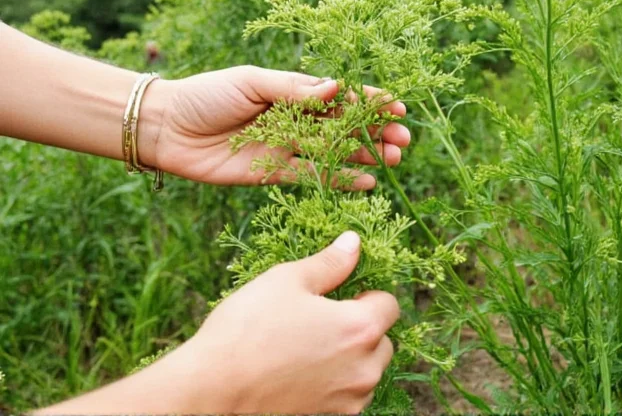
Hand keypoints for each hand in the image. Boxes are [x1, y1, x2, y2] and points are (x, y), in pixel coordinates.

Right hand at [36, 232, 398, 414]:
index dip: (366, 295)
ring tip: (306, 348)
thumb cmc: (247, 330)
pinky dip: (333, 385)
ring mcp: (348, 402)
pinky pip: (346, 398)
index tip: (339, 296)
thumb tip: (353, 243)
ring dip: (350, 359)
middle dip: (361, 329)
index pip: (390, 305)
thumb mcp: (287, 281)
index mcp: (360, 328)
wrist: (210, 390)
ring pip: (366, 372)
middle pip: (383, 341)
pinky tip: (299, 373)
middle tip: (320, 321)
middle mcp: (364, 369)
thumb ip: (329, 263)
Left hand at [138, 66, 410, 187]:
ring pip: (336, 152)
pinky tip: (366, 183)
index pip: (339, 95)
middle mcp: (295, 118)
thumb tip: (336, 88)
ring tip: (393, 160)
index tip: (397, 106)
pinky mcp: (274, 173)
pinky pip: (314, 177)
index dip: (369, 100)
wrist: (167, 128)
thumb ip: (293, 90)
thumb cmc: (207, 95)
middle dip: (376, 131)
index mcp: (292, 90)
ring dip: (365, 155)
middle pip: (345, 126)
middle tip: (403, 140)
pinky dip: (340, 179)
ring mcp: (287, 146)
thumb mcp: (251, 82)